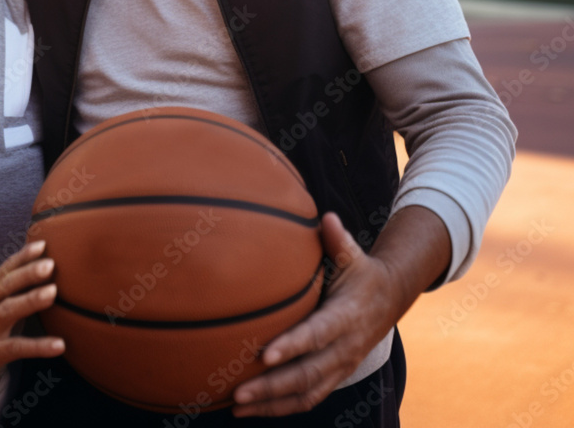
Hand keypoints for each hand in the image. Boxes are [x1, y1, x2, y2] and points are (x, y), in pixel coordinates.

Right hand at [0, 239, 63, 388]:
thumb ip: (3, 289)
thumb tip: (35, 274)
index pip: (5, 270)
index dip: (23, 256)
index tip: (42, 243)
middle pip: (7, 284)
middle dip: (28, 272)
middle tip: (50, 263)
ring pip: (8, 310)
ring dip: (30, 300)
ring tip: (53, 292)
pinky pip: (16, 348)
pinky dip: (38, 347)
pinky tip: (58, 346)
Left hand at [231, 212, 401, 417]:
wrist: (390, 299)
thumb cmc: (362, 273)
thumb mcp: (354, 255)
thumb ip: (338, 240)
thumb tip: (327, 218)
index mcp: (347, 317)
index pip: (318, 334)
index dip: (294, 345)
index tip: (265, 353)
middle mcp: (345, 348)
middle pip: (308, 374)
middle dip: (272, 385)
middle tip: (239, 390)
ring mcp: (341, 367)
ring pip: (306, 393)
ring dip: (272, 404)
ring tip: (237, 406)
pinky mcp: (334, 376)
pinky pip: (308, 398)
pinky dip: (281, 407)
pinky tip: (252, 410)